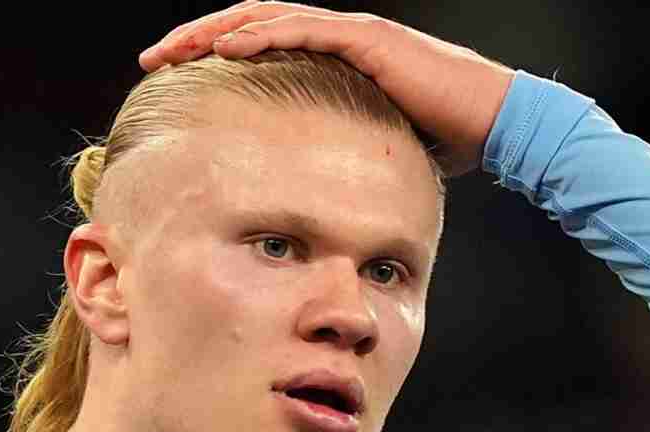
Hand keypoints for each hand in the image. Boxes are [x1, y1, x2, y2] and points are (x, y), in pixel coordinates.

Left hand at [138, 1, 515, 177]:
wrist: (496, 124)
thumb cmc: (443, 140)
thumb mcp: (374, 148)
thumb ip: (340, 153)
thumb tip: (311, 194)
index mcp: (332, 58)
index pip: (260, 44)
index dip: (213, 55)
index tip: (173, 78)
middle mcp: (336, 35)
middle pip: (249, 23)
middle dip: (196, 38)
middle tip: (153, 60)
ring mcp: (352, 32)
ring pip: (265, 18)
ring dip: (214, 31)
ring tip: (174, 50)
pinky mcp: (367, 39)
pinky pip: (303, 28)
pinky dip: (261, 35)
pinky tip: (226, 48)